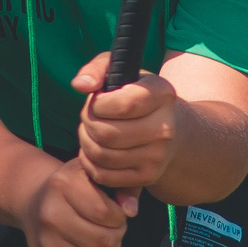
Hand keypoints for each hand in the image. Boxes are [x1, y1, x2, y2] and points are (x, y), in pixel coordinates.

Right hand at [23, 156, 135, 246]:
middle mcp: (50, 216)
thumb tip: (131, 210)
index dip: (120, 217)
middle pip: (103, 242)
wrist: (35, 202)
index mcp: (62, 186)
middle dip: (117, 237)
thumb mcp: (94, 173)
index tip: (116, 213)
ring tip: (105, 242)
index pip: (105, 213)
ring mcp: (46, 244)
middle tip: (113, 229)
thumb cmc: (74, 187)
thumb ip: (121, 186)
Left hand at [73, 53, 179, 189]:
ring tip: (90, 131)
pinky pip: (104, 175)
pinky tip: (93, 149)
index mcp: (163, 95)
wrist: (167, 127)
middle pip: (108, 134)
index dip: (99, 104)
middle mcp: (166, 128)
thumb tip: (80, 85)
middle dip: (87, 124)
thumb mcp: (121, 71)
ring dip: (85, 142)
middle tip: (89, 117)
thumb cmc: (134, 94)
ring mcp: (158, 156)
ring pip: (103, 155)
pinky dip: (89, 163)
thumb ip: (97, 69)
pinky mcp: (147, 177)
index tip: (97, 100)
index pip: (123, 105)